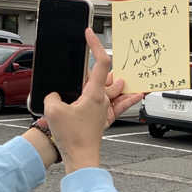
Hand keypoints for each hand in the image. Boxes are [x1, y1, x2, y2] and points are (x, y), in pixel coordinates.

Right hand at [44, 29, 142, 172]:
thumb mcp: (53, 110)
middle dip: (103, 63)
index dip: (96, 46)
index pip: (101, 64)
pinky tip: (138, 94)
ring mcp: (105, 110)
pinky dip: (129, 98)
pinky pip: (120, 105)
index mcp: (95, 94)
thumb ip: (53, 95)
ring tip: (119, 71)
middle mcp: (104, 100)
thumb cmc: (72, 138)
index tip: (90, 34)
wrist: (80, 157)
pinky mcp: (103, 119)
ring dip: (117, 79)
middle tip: (96, 52)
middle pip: (110, 75)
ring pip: (116, 89)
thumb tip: (57, 95)